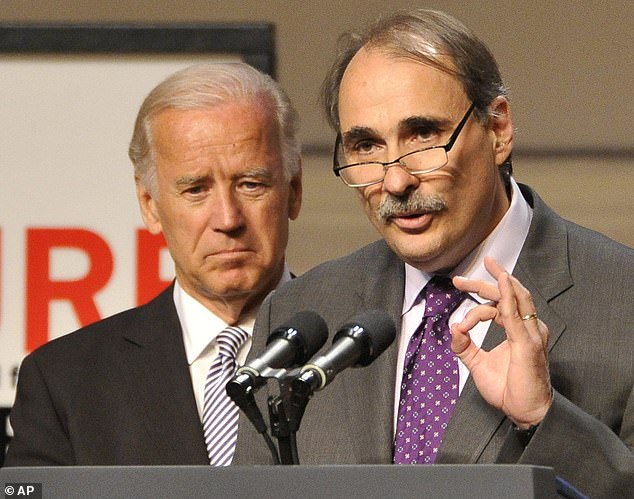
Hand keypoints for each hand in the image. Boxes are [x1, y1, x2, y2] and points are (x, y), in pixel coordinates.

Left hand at [451, 256, 552, 427]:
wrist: (525, 412)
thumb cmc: (508, 390)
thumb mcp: (477, 364)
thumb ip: (464, 346)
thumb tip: (454, 327)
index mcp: (518, 330)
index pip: (498, 306)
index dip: (474, 309)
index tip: (461, 326)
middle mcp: (528, 327)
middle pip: (507, 294)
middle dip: (482, 283)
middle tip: (459, 280)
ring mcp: (531, 333)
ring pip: (514, 297)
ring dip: (495, 282)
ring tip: (483, 268)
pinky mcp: (528, 342)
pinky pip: (515, 313)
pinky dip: (507, 295)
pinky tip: (502, 280)